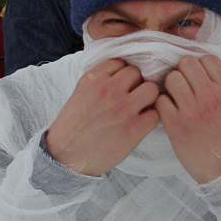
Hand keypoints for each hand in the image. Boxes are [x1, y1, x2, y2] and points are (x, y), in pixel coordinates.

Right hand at [45, 59, 159, 175]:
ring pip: (152, 89)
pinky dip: (150, 120)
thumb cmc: (72, 128)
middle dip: (136, 85)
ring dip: (148, 99)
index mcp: (93, 79)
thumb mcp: (79, 93)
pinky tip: (139, 125)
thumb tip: (121, 75)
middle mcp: (109, 90)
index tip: (120, 87)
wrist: (65, 157)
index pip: (121, 63)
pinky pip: (155, 114)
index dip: (123, 75)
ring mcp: (123, 108)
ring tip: (139, 109)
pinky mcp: (133, 128)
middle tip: (131, 98)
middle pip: (138, 73)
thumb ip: (99, 81)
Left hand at [155, 54, 220, 183]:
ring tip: (176, 99)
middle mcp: (211, 96)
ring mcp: (192, 110)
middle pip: (186, 63)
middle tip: (184, 87)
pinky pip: (160, 100)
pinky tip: (170, 113)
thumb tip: (199, 70)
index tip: (198, 77)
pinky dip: (162, 105)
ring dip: (171, 87)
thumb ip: (219, 86)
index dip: (200, 65)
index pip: (208, 59)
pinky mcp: (176, 125)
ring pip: (171, 78)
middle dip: (182, 72)